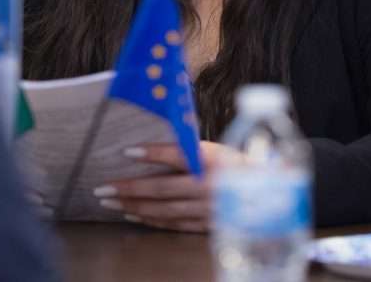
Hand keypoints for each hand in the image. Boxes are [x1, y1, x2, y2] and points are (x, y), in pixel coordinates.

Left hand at [92, 141, 230, 232]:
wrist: (267, 193)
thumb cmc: (236, 166)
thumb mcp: (217, 150)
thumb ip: (189, 151)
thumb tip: (150, 147)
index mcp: (214, 160)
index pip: (178, 155)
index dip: (152, 153)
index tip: (127, 151)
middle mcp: (210, 186)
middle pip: (162, 188)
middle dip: (129, 189)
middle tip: (103, 188)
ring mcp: (208, 209)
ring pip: (164, 210)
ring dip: (134, 207)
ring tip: (110, 202)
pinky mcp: (206, 224)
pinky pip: (173, 224)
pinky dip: (151, 220)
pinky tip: (133, 215)